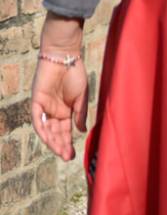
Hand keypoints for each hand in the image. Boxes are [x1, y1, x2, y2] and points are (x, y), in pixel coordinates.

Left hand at [31, 15, 88, 161]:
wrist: (65, 57)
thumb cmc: (75, 74)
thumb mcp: (81, 97)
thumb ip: (80, 114)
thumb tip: (82, 132)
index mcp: (65, 111)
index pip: (65, 131)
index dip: (68, 143)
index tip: (73, 155)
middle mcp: (53, 111)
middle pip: (55, 133)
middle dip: (60, 145)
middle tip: (67, 157)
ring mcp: (44, 107)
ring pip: (46, 129)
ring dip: (52, 141)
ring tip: (60, 151)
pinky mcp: (36, 101)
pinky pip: (37, 119)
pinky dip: (42, 129)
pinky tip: (49, 138)